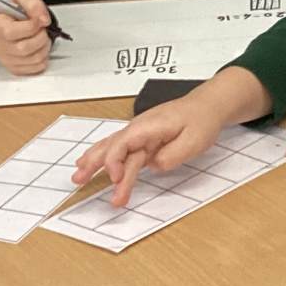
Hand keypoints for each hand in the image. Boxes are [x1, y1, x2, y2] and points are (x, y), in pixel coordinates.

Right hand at [0, 0, 51, 74]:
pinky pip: (36, 67)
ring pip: (33, 59)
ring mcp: (5, 58)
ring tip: (41, 37)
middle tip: (42, 30)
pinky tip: (39, 48)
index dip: (32, 26)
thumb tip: (42, 19)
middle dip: (40, 37)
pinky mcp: (15, 68)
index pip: (11, 32)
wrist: (14, 20)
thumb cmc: (17, 9)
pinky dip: (44, 58)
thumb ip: (33, 3)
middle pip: (23, 48)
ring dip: (44, 47)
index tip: (40, 20)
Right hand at [72, 67, 269, 206]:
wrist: (207, 105)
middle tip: (79, 180)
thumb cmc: (201, 120)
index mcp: (149, 126)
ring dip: (94, 162)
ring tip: (78, 177)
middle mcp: (139, 128)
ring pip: (112, 148)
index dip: (115, 161)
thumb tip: (154, 165)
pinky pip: (120, 149)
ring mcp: (139, 133)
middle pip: (112, 146)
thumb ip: (173, 156)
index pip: (124, 143)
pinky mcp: (143, 139)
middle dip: (95, 163)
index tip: (115, 179)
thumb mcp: (194, 141)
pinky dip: (104, 157)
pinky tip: (91, 163)